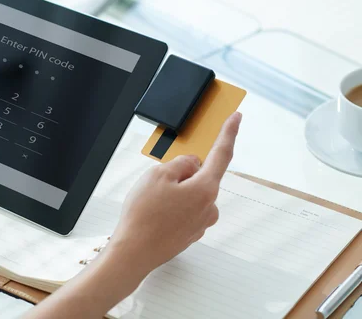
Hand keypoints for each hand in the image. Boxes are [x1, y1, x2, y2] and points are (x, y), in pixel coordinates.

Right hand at [108, 112, 241, 276]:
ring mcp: (200, 222)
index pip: (221, 154)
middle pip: (201, 176)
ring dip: (174, 190)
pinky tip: (153, 212)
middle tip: (157, 179)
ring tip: (150, 199)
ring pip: (191, 194)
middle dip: (181, 172)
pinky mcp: (189, 233)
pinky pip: (184, 209)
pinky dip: (171, 206)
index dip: (228, 133)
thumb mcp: (157, 175)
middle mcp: (209, 207)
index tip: (236, 118)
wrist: (134, 253)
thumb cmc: (143, 216)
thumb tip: (192, 164)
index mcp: (205, 189)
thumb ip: (180, 163)